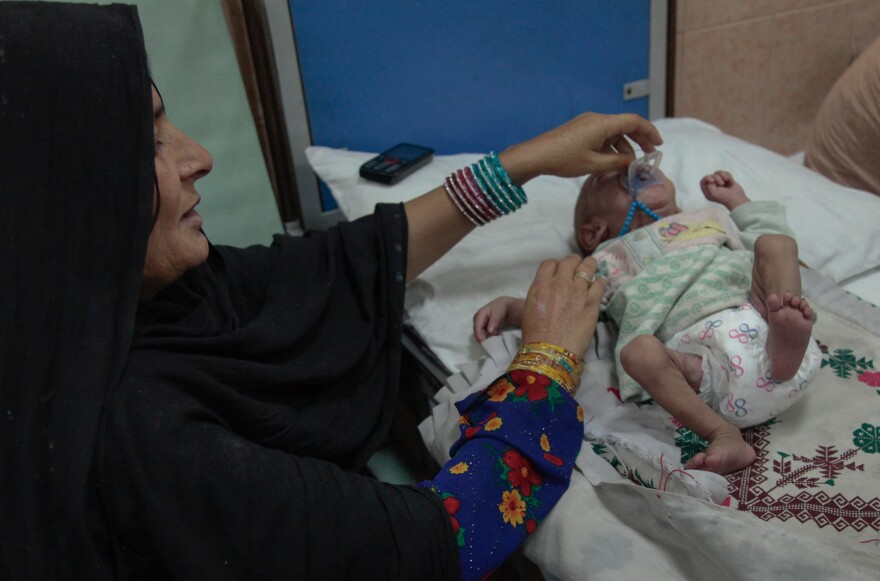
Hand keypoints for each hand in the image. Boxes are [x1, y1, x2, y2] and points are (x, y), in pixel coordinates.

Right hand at [473, 296, 525, 341]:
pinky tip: (498, 333)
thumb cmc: (500, 308)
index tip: (485, 342)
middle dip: (485, 337)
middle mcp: (477, 320)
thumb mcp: (498, 313)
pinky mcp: (483, 327)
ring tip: (498, 334)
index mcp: (479, 315)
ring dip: (489, 337)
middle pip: (477, 332)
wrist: (503, 306)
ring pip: (481, 335)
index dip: (479, 336)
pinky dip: (491, 336)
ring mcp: (479, 324)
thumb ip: (494, 321)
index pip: (477, 327)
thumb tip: (489, 331)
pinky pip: (484, 335)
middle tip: (496, 337)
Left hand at [498, 113, 662, 184]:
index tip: (658, 145)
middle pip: (625, 125)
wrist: (536, 155)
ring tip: (629, 164)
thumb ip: (617, 162)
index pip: (634, 121)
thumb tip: (633, 163)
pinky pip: (602, 135)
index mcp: (602, 123)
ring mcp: (587, 124)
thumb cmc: (563, 159)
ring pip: (613, 132)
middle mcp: (596, 119)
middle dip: (639, 139)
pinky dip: (611, 146)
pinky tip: (613, 160)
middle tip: (649, 153)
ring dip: (624, 146)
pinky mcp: (580, 130)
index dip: (649, 132)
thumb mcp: (594, 164)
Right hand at [520, 255, 605, 357]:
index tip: (560, 271)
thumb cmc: (535, 335)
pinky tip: (600, 284)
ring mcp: (578, 292)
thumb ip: (541, 292)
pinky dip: (600, 282)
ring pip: (588, 266)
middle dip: (574, 262)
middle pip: (570, 260)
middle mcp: (560, 283)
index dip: (556, 266)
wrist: (550, 352)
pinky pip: (600, 284)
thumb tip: (550, 287)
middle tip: (577, 269)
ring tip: (592, 268)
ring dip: (590, 266)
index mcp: (541, 285)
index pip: (550, 263)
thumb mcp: (530, 308)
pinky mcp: (592, 303)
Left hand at [700, 170, 749, 210]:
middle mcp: (713, 187)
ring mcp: (720, 183)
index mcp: (707, 191)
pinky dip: (728, 176)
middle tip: (722, 184)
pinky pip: (725, 173)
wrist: (737, 198)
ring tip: (727, 181)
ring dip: (723, 176)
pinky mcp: (726, 180)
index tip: (712, 180)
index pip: (703, 181)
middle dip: (717, 177)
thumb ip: (708, 184)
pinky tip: (731, 182)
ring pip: (718, 173)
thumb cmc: (724, 197)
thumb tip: (711, 178)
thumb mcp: (713, 192)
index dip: (707, 178)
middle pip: (711, 175)